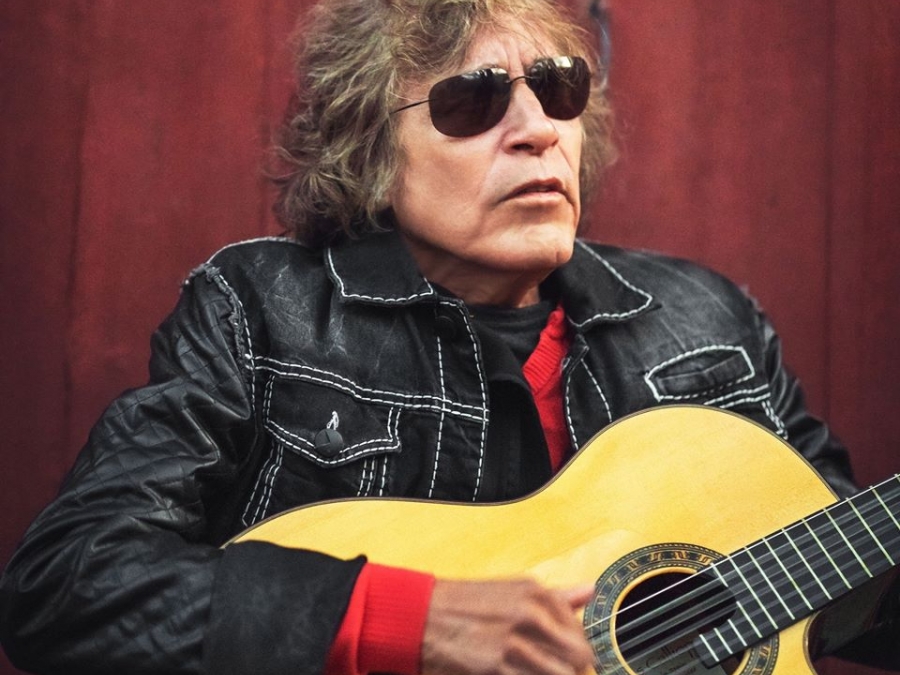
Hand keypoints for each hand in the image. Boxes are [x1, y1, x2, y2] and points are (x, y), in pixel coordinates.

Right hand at [421, 578, 594, 674]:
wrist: (419, 616)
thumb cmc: (464, 605)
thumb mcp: (512, 591)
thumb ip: (554, 596)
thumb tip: (588, 590)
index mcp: (537, 594)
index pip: (581, 635)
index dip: (577, 655)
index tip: (567, 660)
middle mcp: (530, 615)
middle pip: (578, 660)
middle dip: (569, 670)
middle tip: (548, 668)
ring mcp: (514, 643)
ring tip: (527, 670)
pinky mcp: (496, 668)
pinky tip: (513, 674)